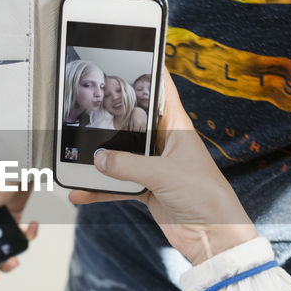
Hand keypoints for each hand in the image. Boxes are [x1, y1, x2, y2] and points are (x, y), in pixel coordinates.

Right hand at [69, 72, 257, 264]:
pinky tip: (81, 192)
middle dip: (110, 118)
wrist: (215, 238)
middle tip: (85, 109)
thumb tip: (98, 158)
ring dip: (100, 158)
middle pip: (132, 122)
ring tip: (75, 153)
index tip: (130, 52)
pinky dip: (100, 189)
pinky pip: (118, 184)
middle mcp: (165, 143)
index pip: (161, 90)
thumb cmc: (206, 198)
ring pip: (121, 155)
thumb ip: (128, 165)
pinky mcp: (148, 189)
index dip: (148, 70)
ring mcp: (155, 167)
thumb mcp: (165, 175)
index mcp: (177, 127)